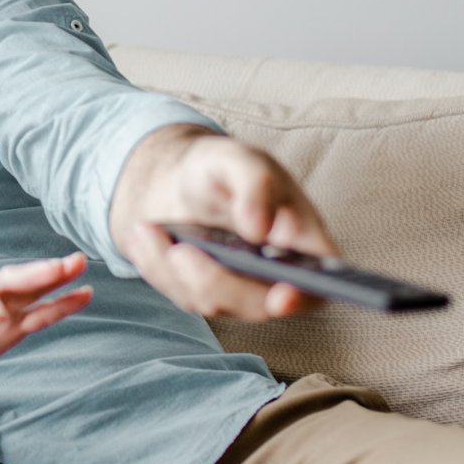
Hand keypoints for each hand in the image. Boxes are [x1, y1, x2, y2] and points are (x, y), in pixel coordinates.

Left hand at [111, 124, 336, 319]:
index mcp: (303, 242)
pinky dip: (156, 266)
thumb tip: (259, 229)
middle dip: (214, 280)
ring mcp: (240, 291)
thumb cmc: (221, 169)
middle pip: (257, 304)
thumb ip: (255, 184)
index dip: (307, 296)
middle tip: (179, 251)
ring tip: (148, 229)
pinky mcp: (205, 295)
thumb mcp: (237, 160)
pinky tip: (144, 236)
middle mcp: (277, 276)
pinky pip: (179, 295)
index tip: (282, 296)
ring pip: (210, 302)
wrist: (178, 181)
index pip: (319, 283)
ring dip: (172, 267)